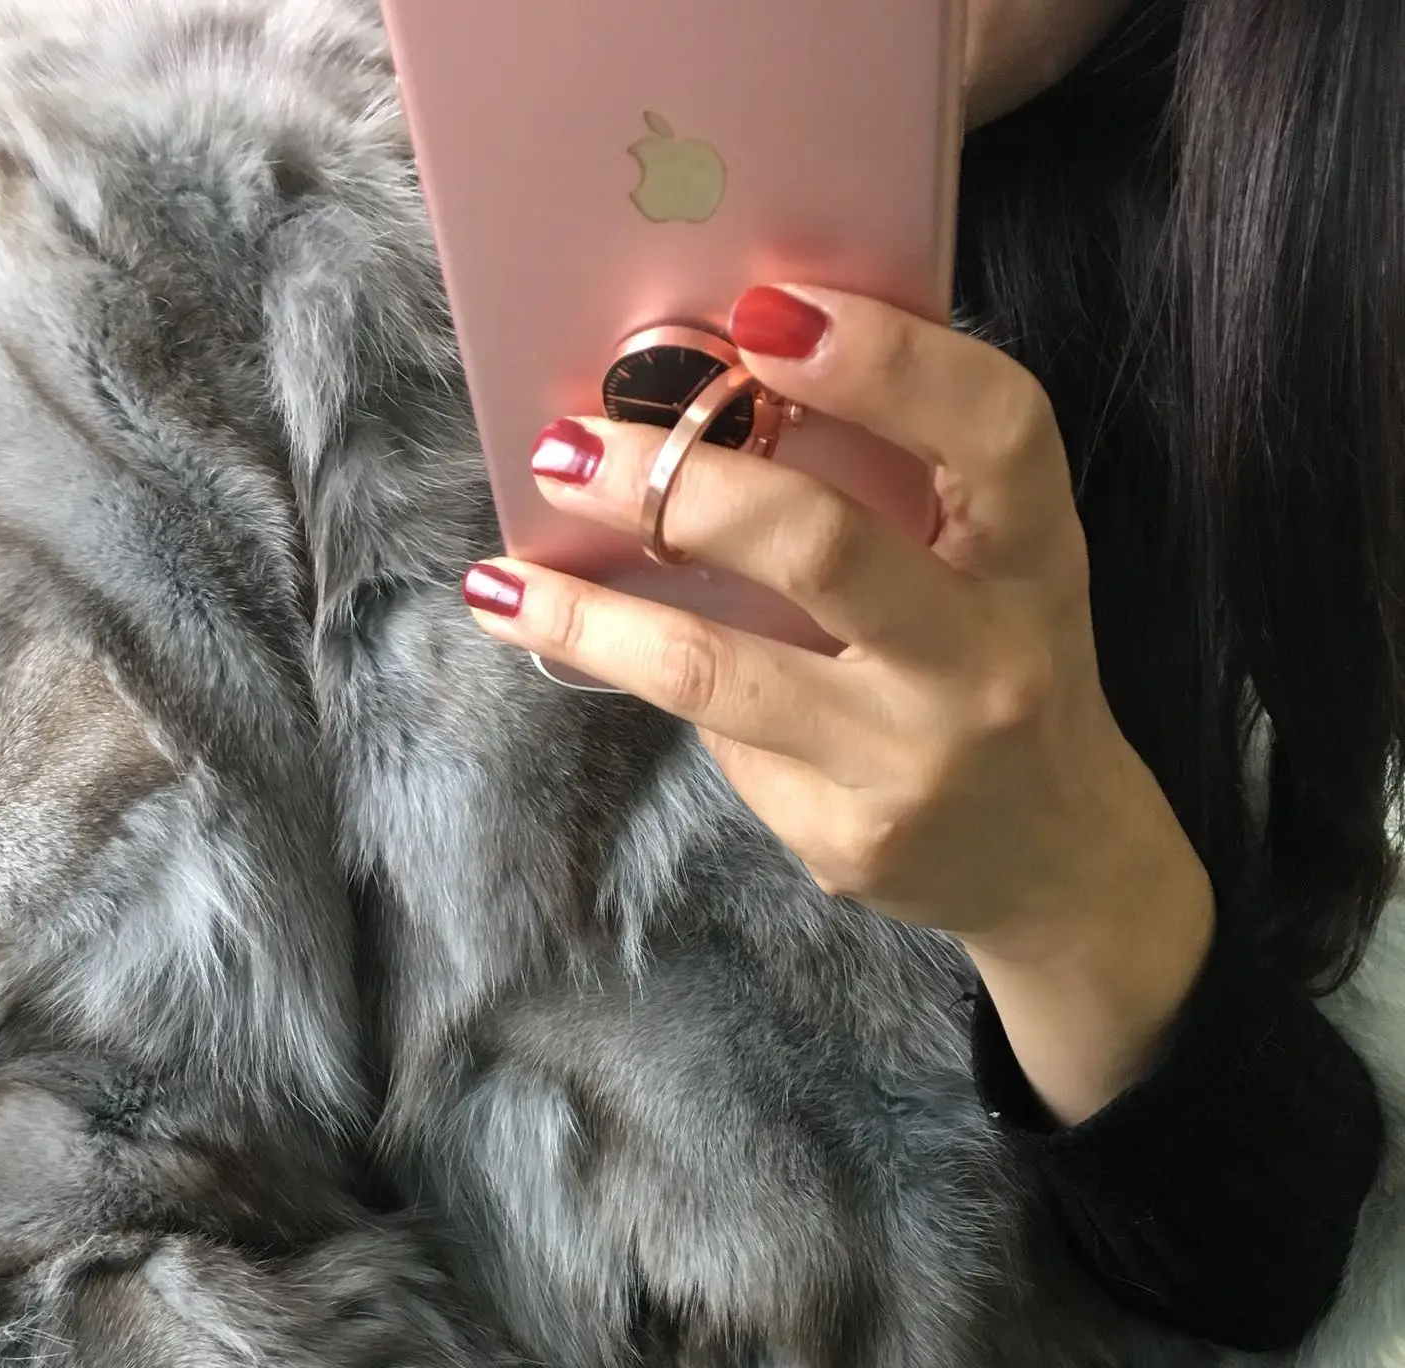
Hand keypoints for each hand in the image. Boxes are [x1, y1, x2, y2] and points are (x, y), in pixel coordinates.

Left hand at [463, 282, 1205, 966]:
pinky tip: (626, 672)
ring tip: (502, 582)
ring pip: (720, 673)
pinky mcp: (851, 840)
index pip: (992, 429)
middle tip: (566, 446)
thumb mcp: (994, 569)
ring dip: (593, 616)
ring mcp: (913, 759)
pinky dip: (668, 694)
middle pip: (819, 547)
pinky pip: (728, 744)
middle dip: (673, 484)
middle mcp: (986, 660)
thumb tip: (700, 411)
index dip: (885, 359)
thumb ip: (896, 489)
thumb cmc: (999, 672)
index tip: (761, 311)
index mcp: (1033, 558)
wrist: (1057, 864)